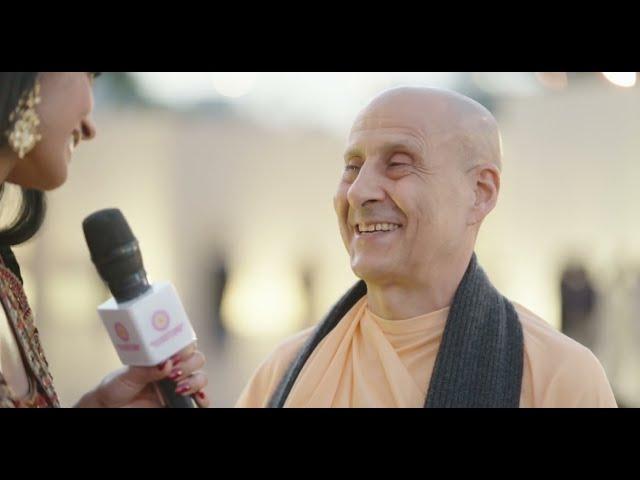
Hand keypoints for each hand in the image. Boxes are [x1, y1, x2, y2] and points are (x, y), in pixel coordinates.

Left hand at [78, 343, 209, 407]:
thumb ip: (146, 370)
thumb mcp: (127, 376)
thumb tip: (166, 363)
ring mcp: (179, 385)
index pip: (183, 344)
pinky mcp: (181, 402)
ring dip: (195, 381)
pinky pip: (201, 400)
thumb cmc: (117, 387)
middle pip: (197, 359)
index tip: (175, 355)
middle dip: (189, 364)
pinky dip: (203, 398)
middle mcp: (174, 368)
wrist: (110, 407)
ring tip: (178, 388)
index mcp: (164, 355)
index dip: (185, 347)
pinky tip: (197, 398)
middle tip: (173, 373)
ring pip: (201, 377)